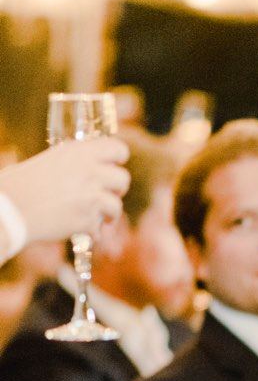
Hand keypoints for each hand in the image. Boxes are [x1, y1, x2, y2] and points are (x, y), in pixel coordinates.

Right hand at [0, 137, 130, 242]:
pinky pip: (100, 228)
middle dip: (117, 189)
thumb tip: (90, 168)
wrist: (10, 209)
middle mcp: (89, 172)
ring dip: (110, 214)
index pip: (118, 149)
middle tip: (108, 194)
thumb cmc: (21, 184)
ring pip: (116, 206)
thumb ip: (74, 163)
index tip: (114, 167)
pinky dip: (93, 232)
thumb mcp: (50, 160)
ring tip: (101, 218)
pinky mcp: (86, 220)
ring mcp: (90, 197)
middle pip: (123, 179)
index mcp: (79, 152)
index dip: (119, 160)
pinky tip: (83, 230)